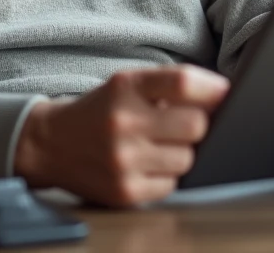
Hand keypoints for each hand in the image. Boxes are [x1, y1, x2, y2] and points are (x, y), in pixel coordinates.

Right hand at [13, 65, 228, 206]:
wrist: (50, 144)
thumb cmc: (99, 111)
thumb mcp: (126, 84)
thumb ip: (169, 85)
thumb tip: (222, 97)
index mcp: (125, 87)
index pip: (183, 82)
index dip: (213, 88)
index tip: (224, 93)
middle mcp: (123, 122)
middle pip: (195, 125)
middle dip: (198, 124)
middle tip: (185, 123)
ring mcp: (123, 160)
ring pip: (188, 158)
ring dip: (182, 152)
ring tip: (159, 145)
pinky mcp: (124, 191)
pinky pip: (171, 184)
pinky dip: (166, 174)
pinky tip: (147, 164)